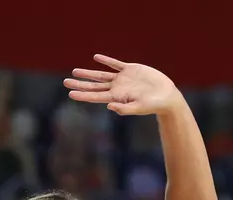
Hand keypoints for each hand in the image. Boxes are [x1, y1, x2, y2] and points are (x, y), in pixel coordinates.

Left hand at [64, 56, 183, 115]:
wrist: (166, 96)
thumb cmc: (154, 105)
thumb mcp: (139, 108)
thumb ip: (124, 108)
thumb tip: (109, 106)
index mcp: (117, 97)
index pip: (96, 96)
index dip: (83, 95)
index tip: (70, 94)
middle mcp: (117, 88)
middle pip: (94, 86)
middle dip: (80, 84)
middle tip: (65, 82)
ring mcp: (123, 79)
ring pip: (101, 75)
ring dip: (88, 74)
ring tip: (75, 72)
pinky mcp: (130, 70)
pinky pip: (115, 64)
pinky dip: (106, 61)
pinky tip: (96, 58)